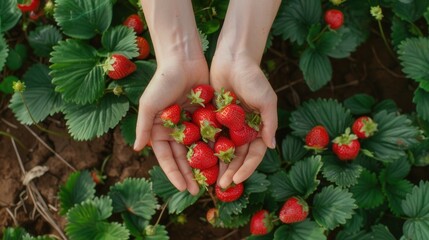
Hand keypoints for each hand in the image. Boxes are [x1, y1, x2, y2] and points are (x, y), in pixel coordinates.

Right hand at [134, 58, 208, 194]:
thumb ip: (143, 127)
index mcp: (160, 130)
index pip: (167, 158)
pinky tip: (224, 160)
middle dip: (191, 174)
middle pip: (184, 157)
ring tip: (213, 180)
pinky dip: (216, 147)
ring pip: (199, 149)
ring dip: (205, 164)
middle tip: (199, 190)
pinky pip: (212, 135)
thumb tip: (136, 149)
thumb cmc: (162, 81)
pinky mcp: (206, 116)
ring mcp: (192, 124)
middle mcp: (176, 130)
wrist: (183, 59)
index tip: (183, 188)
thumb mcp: (149, 105)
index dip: (174, 173)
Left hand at [210, 52, 277, 188]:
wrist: (233, 58)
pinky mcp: (214, 117)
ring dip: (217, 164)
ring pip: (223, 150)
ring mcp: (228, 124)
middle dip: (231, 171)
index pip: (254, 154)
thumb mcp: (266, 100)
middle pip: (237, 156)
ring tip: (209, 177)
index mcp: (258, 128)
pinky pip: (209, 136)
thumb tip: (271, 146)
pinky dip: (205, 148)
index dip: (247, 168)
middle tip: (221, 185)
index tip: (236, 179)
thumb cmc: (253, 78)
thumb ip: (269, 123)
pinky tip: (197, 160)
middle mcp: (243, 129)